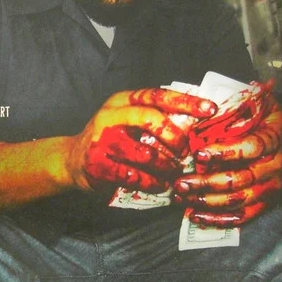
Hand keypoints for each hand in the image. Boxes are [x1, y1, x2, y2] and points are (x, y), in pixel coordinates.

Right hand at [66, 88, 216, 192]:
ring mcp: (102, 141)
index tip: (210, 110)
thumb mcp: (125, 120)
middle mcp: (110, 116)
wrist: (71, 160)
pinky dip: (152, 183)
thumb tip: (196, 122)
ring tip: (175, 171)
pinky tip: (161, 185)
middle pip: (150, 118)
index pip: (157, 95)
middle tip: (186, 150)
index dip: (185, 102)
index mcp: (121, 101)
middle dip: (174, 135)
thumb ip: (152, 116)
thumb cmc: (109, 140)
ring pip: (144, 152)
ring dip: (166, 165)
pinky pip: (133, 175)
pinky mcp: (98, 165)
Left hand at [174, 97, 281, 226]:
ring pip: (238, 200)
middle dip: (206, 182)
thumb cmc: (267, 120)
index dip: (225, 152)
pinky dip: (217, 219)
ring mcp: (271, 187)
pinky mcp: (265, 203)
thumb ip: (237, 105)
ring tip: (182, 196)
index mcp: (274, 139)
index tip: (199, 153)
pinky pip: (242, 216)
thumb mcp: (258, 104)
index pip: (251, 147)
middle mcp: (275, 166)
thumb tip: (207, 106)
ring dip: (207, 201)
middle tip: (181, 182)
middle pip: (240, 179)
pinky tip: (194, 214)